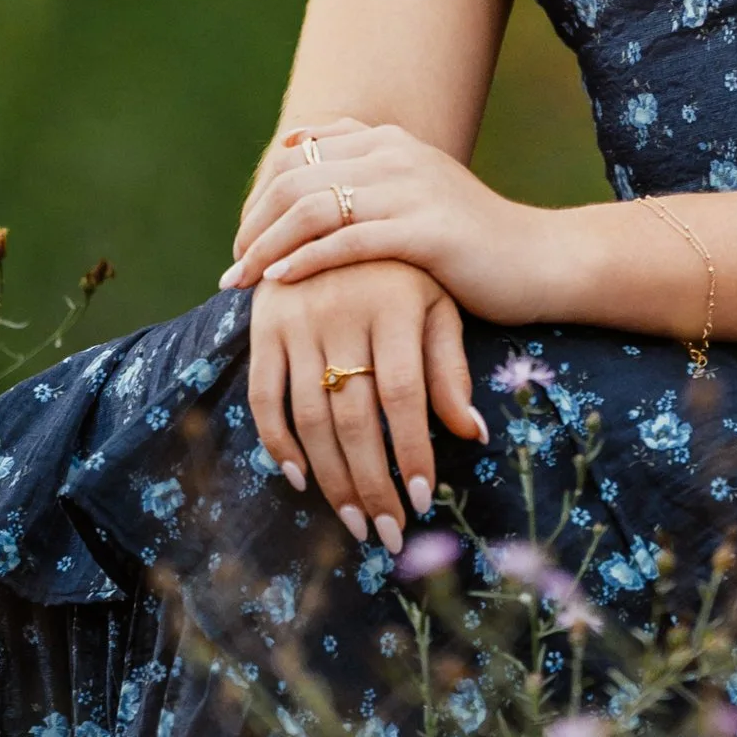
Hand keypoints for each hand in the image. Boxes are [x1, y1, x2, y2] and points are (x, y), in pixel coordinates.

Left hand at [223, 117, 557, 323]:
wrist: (540, 261)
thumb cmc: (472, 242)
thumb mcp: (415, 196)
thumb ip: (367, 179)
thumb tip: (301, 162)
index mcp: (390, 140)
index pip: (300, 152)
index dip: (261, 193)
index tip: (244, 236)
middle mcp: (397, 154)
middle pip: (297, 177)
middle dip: (254, 222)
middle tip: (233, 265)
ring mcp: (413, 189)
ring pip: (314, 208)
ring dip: (267, 245)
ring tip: (241, 280)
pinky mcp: (427, 231)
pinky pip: (348, 241)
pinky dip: (305, 260)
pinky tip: (280, 282)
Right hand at [246, 260, 488, 554]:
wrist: (338, 204)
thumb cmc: (403, 266)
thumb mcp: (437, 303)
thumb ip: (450, 367)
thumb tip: (472, 434)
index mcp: (394, 304)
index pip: (403, 395)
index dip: (412, 451)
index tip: (423, 500)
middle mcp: (342, 311)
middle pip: (355, 415)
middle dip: (372, 483)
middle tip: (386, 532)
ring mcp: (297, 318)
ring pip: (309, 415)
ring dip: (330, 477)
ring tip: (354, 520)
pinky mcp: (264, 324)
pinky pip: (264, 394)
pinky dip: (276, 441)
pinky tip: (299, 477)